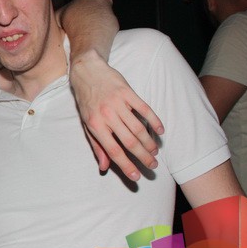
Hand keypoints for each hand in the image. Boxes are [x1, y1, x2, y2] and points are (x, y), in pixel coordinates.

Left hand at [69, 50, 163, 180]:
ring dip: (149, 142)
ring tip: (155, 151)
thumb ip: (96, 145)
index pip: (113, 150)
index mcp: (95, 125)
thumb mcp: (86, 124)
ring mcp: (118, 103)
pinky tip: (160, 131)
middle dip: (143, 157)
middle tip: (153, 166)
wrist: (86, 71)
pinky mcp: (127, 92)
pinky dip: (154, 121)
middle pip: (129, 141)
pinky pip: (144, 109)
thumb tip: (104, 167)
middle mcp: (106, 115)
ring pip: (138, 128)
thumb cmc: (86, 100)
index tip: (137, 176)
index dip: (126, 165)